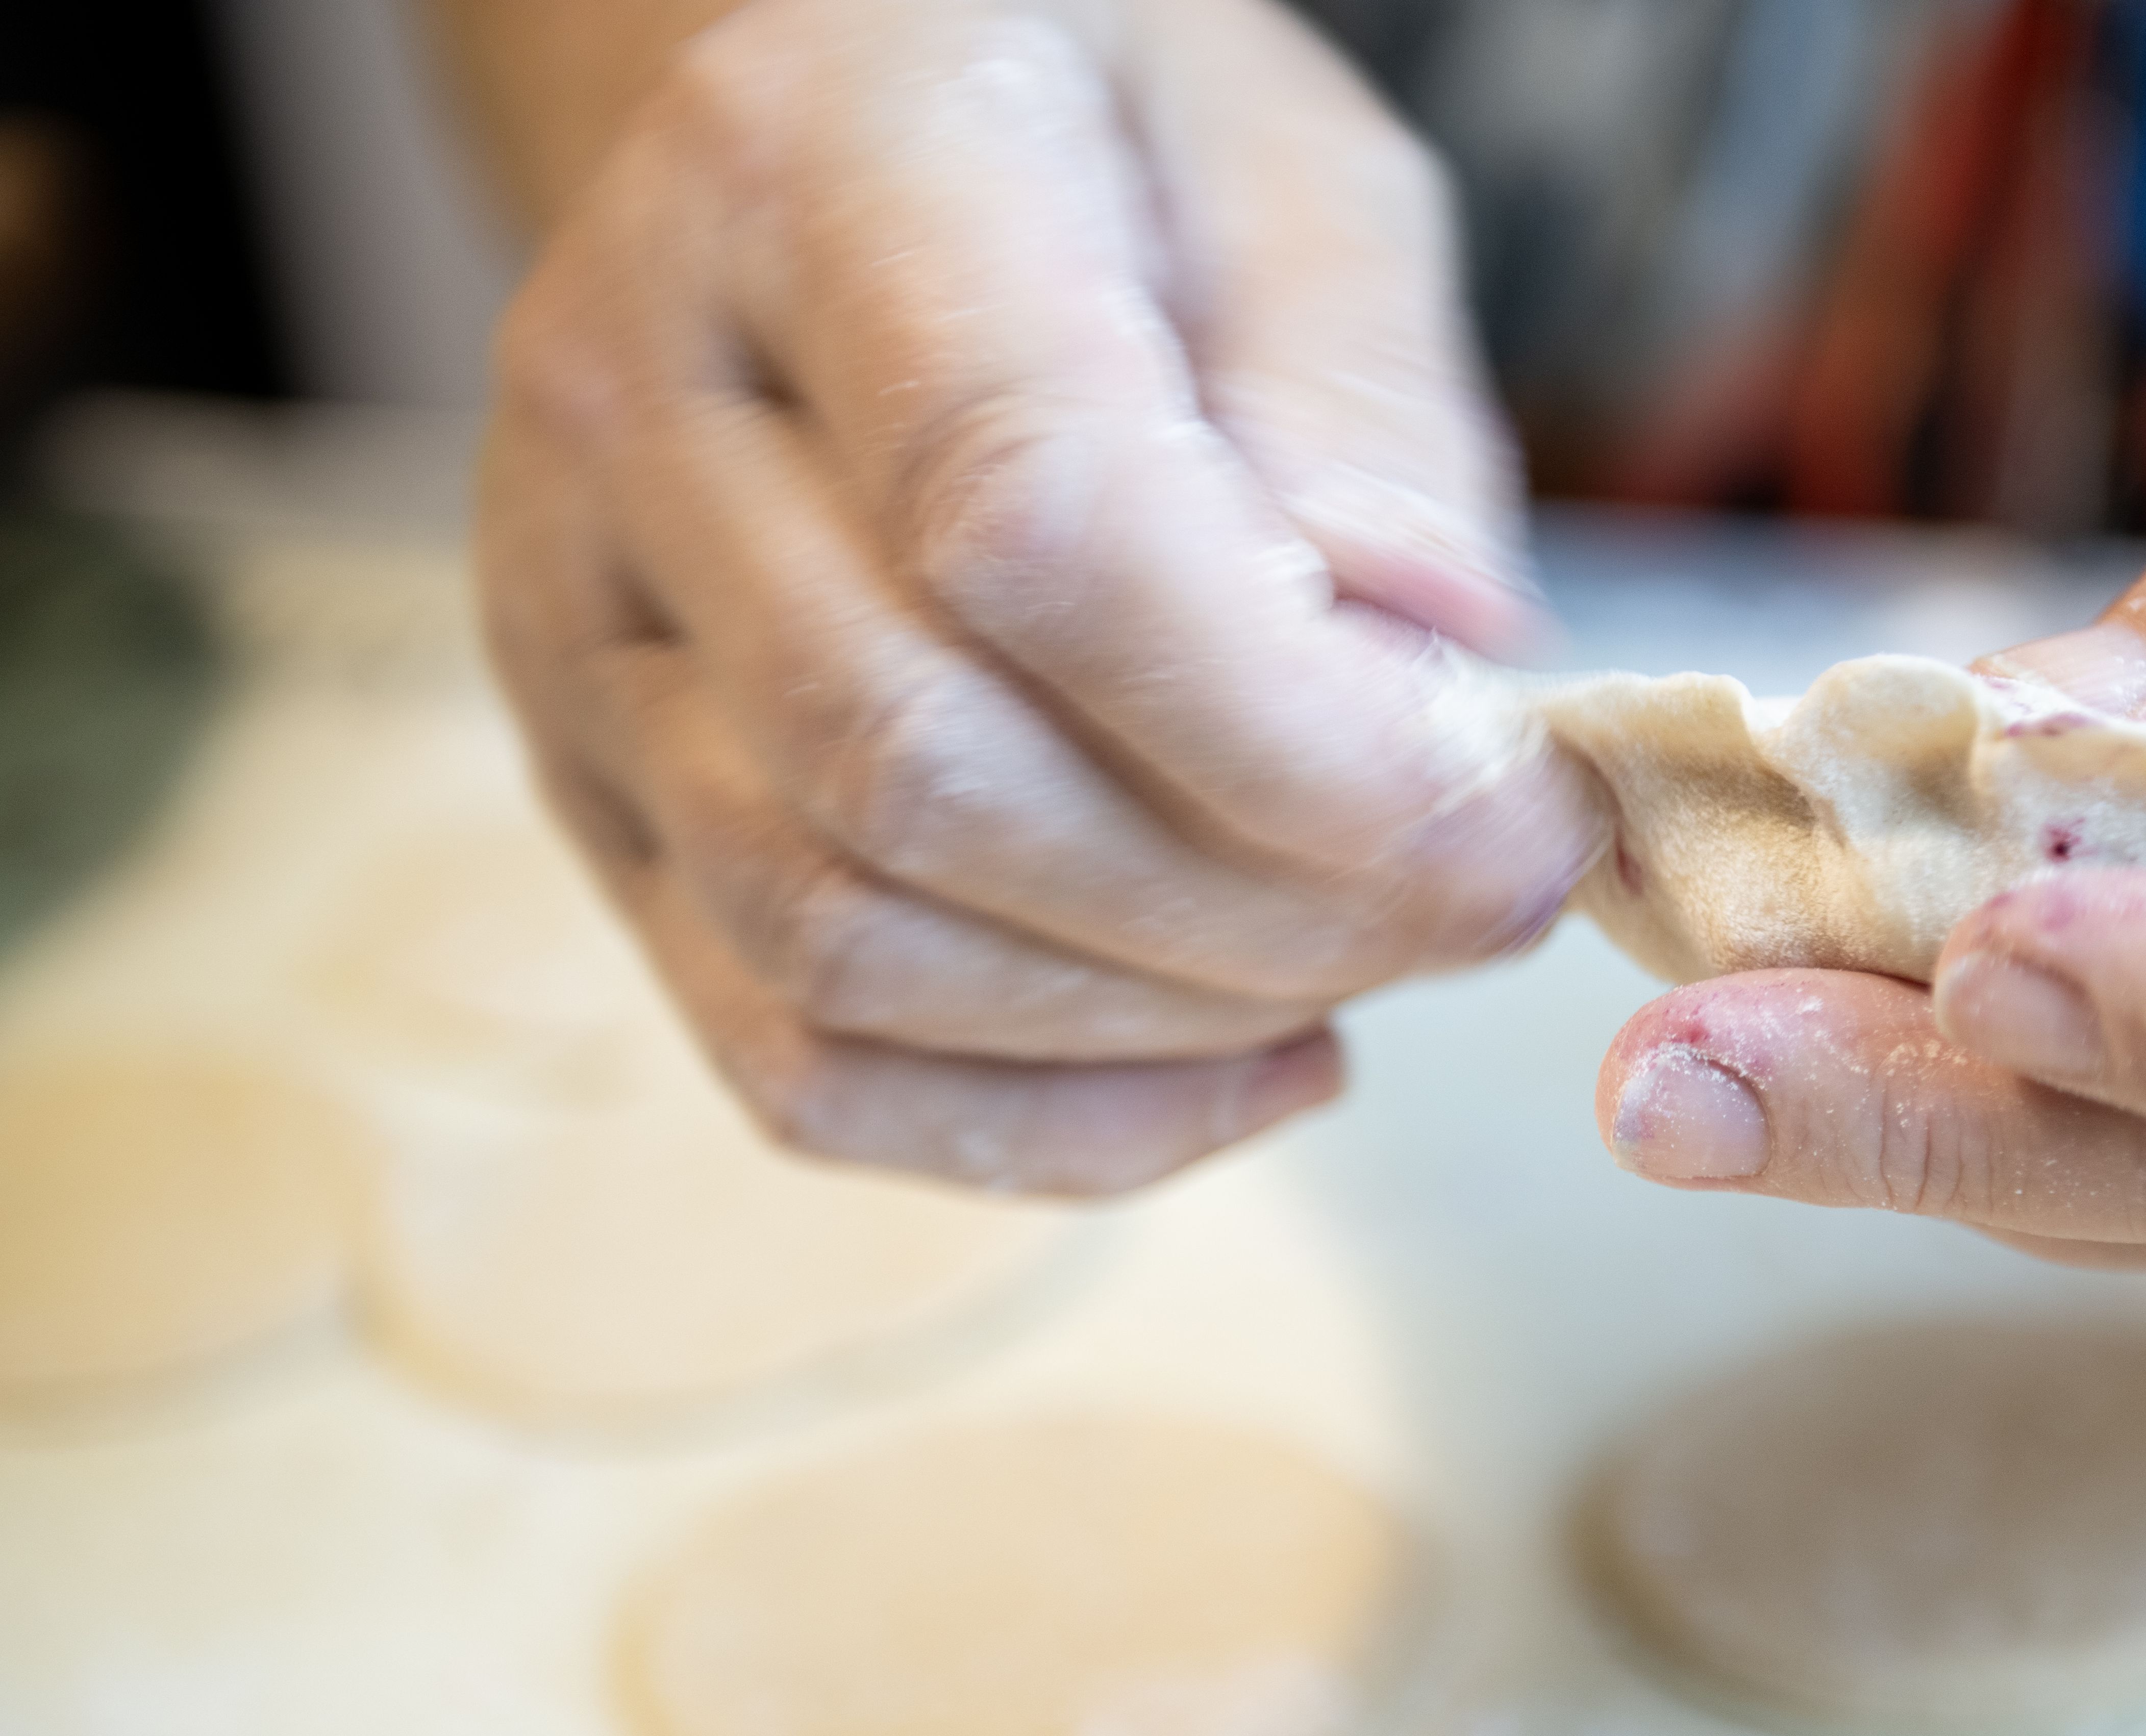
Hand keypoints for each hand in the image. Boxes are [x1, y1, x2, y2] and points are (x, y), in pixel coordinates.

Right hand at [478, 0, 1598, 1191]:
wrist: (842, 146)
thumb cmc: (1100, 144)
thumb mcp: (1288, 161)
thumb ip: (1359, 387)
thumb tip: (1428, 656)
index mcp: (821, 175)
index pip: (1027, 526)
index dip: (1294, 739)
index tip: (1511, 828)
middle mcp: (636, 398)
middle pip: (928, 771)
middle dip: (1265, 905)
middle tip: (1484, 906)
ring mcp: (576, 619)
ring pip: (851, 939)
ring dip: (1165, 1019)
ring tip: (1364, 960)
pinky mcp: (589, 791)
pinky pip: (792, 1054)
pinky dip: (1041, 1123)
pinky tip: (1240, 1070)